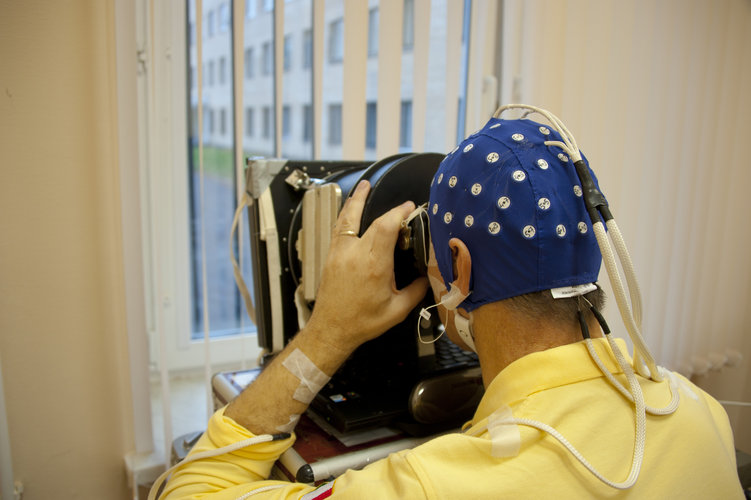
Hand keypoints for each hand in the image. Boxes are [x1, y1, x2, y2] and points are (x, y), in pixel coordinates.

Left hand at [306, 180, 428, 352]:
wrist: (331, 330)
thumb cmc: (362, 323)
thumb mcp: (397, 311)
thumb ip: (416, 291)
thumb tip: (428, 276)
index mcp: (373, 265)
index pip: (386, 227)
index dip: (399, 212)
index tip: (410, 208)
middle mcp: (354, 254)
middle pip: (371, 220)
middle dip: (388, 210)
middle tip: (402, 207)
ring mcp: (339, 253)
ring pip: (347, 219)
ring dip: (357, 200)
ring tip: (365, 186)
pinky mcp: (331, 257)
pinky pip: (338, 228)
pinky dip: (345, 214)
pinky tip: (349, 208)